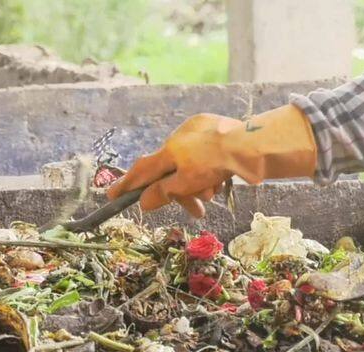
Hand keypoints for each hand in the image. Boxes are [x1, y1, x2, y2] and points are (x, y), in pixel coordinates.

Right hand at [107, 105, 316, 217]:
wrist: (250, 144)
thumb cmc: (216, 165)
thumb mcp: (187, 184)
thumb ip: (163, 192)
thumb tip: (143, 201)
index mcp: (169, 151)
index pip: (142, 170)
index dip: (127, 184)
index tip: (113, 195)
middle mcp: (179, 137)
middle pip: (173, 171)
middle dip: (183, 193)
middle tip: (197, 211)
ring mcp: (198, 129)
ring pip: (192, 164)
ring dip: (200, 184)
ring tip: (214, 194)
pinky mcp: (216, 127)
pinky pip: (206, 153)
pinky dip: (210, 168)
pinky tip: (223, 177)